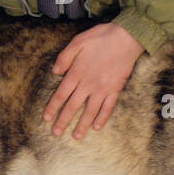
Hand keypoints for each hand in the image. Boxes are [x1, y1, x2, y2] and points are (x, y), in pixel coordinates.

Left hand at [43, 23, 144, 139]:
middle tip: (56, 133)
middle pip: (73, 106)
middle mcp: (88, 84)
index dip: (53, 107)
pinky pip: (108, 107)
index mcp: (77, 73)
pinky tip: (97, 127)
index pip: (61, 94)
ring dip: (82, 124)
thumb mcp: (77, 41)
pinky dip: (102, 118)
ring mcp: (103, 88)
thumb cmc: (101, 37)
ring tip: (76, 136)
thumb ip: (64, 57)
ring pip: (90, 111)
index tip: (46, 118)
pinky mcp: (116, 89)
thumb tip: (54, 71)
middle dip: (64, 120)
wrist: (127, 37)